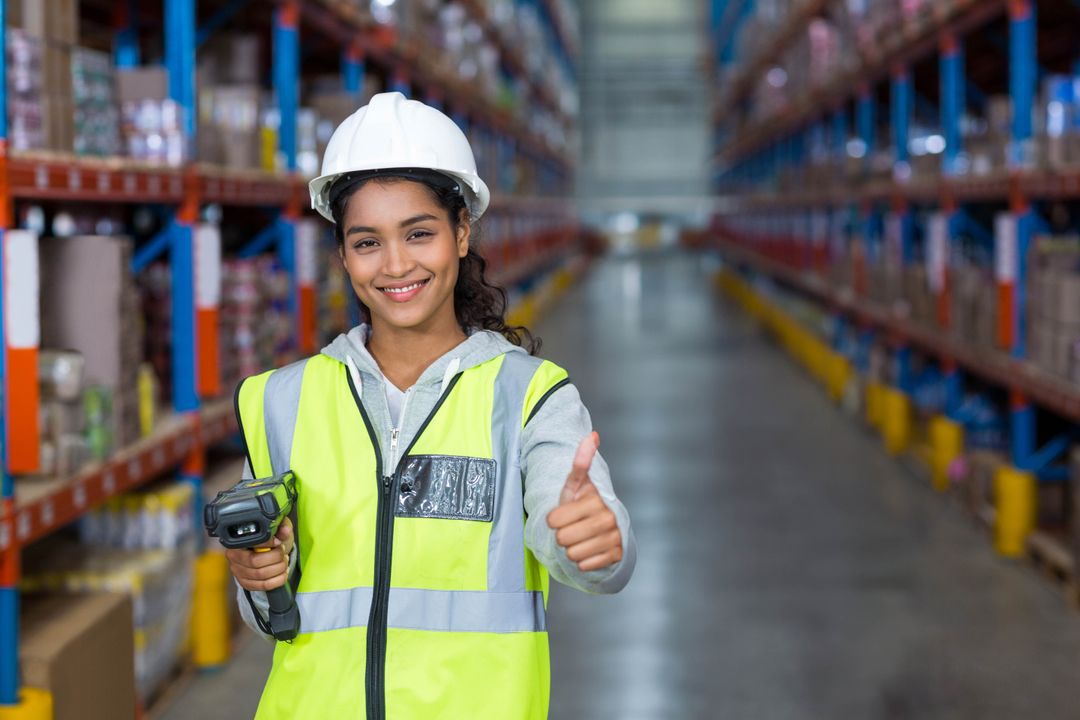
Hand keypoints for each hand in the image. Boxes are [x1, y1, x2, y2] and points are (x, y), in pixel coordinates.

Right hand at [226, 517, 294, 592]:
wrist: (269, 551)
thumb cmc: (271, 538)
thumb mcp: (276, 528)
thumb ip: (280, 527)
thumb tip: (285, 530)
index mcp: (238, 540)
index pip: (251, 544)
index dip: (268, 544)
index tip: (279, 542)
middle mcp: (234, 556)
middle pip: (255, 562)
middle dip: (275, 558)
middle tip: (282, 553)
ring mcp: (238, 572)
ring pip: (261, 575)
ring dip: (278, 569)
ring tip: (283, 562)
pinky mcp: (246, 583)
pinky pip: (263, 586)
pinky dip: (277, 580)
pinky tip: (282, 573)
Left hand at [547, 432, 622, 571]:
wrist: (605, 526)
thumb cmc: (583, 504)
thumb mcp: (576, 484)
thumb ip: (581, 462)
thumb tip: (593, 435)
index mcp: (595, 500)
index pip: (553, 520)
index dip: (553, 520)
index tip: (563, 514)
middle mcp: (607, 518)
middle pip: (562, 539)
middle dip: (562, 536)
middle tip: (571, 528)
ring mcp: (614, 538)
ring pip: (573, 554)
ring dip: (572, 549)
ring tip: (580, 539)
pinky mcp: (617, 555)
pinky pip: (585, 566)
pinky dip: (583, 562)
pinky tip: (589, 550)